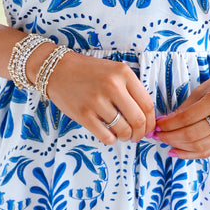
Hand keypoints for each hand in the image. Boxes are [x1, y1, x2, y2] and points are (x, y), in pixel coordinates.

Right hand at [41, 50, 156, 144]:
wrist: (58, 70)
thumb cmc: (88, 72)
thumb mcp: (114, 71)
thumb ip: (131, 89)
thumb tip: (145, 117)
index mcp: (123, 73)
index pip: (147, 104)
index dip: (151, 121)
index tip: (148, 127)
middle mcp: (112, 86)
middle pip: (138, 120)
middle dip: (140, 133)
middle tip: (137, 136)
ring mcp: (97, 101)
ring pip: (123, 130)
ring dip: (126, 137)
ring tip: (123, 135)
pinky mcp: (84, 115)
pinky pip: (106, 136)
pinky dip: (112, 139)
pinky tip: (110, 134)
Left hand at [151, 66, 209, 157]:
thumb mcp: (203, 89)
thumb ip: (185, 107)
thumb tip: (164, 123)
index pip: (187, 117)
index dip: (168, 124)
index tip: (157, 125)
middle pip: (193, 135)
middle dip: (171, 137)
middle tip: (157, 135)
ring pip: (200, 147)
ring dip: (179, 147)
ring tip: (165, 143)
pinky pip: (209, 151)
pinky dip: (191, 154)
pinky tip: (177, 151)